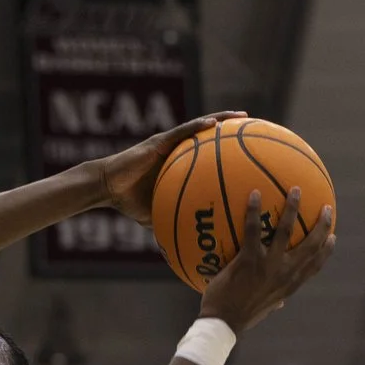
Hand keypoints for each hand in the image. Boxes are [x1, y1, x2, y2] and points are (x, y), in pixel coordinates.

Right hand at [84, 111, 245, 225]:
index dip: (229, 154)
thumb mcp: (157, 215)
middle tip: (257, 129)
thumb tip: (187, 247)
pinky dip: (199, 126)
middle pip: (210, 138)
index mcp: (180, 166)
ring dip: (222, 120)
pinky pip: (183, 131)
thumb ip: (173, 223)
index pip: (209, 157)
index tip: (252, 154)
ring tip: (243, 117)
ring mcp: (170, 143)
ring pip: (201, 126)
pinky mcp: (160, 140)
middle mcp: (178, 151)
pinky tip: (215, 123)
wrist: (107, 187)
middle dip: (234, 132)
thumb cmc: (128, 201)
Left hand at [196, 187, 335, 331]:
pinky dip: (253, 210)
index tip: (333, 236)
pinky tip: (254, 193)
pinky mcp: (249, 261)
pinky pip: (253, 230)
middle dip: (322, 225)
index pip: (315, 266)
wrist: (223, 324)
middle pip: (312, 246)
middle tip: (325, 209)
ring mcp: (269, 266)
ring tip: (295, 190)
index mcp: (289, 286)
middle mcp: (285, 274)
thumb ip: (275, 301)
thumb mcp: (264, 310)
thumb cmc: (239, 316)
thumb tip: (280, 302)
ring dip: (293, 208)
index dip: (327, 250)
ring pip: (287, 231)